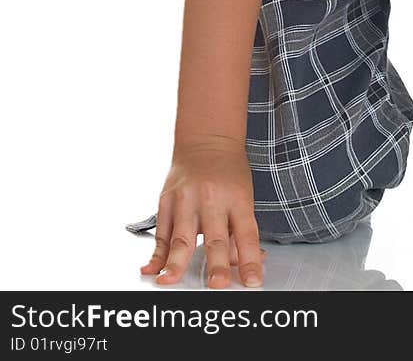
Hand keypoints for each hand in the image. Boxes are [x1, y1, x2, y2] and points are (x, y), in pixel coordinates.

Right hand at [140, 137, 265, 288]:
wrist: (206, 139)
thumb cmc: (228, 171)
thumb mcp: (244, 196)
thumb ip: (240, 233)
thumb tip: (246, 264)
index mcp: (238, 198)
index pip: (247, 234)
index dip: (250, 259)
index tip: (252, 281)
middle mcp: (212, 198)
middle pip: (215, 236)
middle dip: (216, 263)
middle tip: (216, 284)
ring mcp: (187, 199)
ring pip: (181, 236)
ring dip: (175, 261)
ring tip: (170, 280)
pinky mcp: (166, 201)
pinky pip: (161, 233)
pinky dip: (155, 254)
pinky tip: (150, 268)